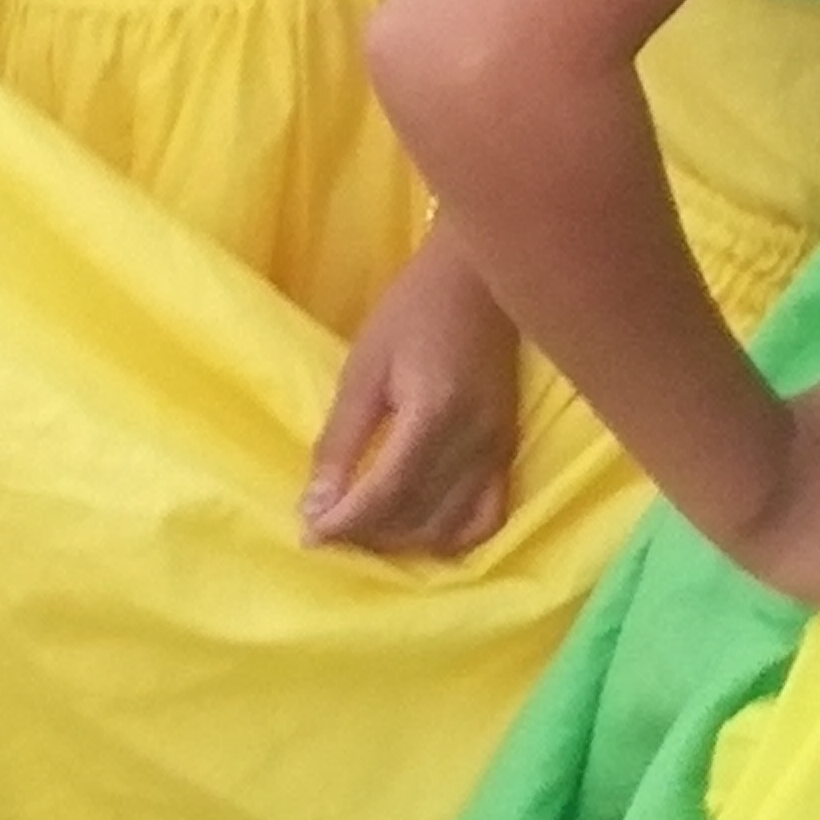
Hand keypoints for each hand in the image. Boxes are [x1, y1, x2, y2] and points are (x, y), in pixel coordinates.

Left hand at [305, 238, 522, 556]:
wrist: (478, 278)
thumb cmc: (412, 311)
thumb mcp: (364, 369)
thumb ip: (341, 441)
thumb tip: (314, 506)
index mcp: (433, 414)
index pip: (387, 493)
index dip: (346, 523)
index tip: (310, 536)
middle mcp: (473, 441)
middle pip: (416, 517)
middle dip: (367, 535)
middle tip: (328, 527)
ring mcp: (498, 449)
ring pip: (448, 527)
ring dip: (402, 541)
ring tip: (366, 529)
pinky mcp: (509, 449)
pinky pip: (487, 517)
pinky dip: (452, 536)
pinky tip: (421, 530)